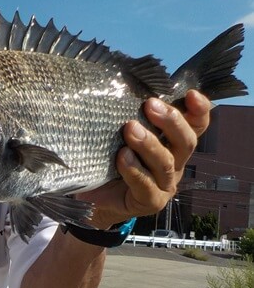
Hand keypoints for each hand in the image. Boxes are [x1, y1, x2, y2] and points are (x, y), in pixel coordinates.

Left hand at [81, 90, 210, 228]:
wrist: (90, 197)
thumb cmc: (106, 161)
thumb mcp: (119, 136)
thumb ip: (130, 118)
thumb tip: (122, 86)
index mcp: (172, 145)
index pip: (195, 126)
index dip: (198, 110)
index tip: (190, 94)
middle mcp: (174, 164)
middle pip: (186, 142)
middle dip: (171, 122)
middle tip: (150, 105)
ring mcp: (164, 185)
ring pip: (166, 163)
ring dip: (149, 143)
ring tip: (131, 128)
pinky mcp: (149, 201)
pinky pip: (146, 185)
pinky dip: (134, 169)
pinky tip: (123, 157)